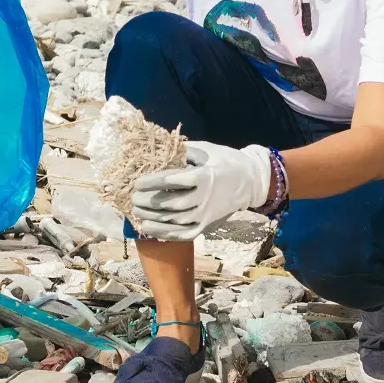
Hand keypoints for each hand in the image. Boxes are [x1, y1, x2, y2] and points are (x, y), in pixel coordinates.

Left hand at [131, 142, 272, 240]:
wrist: (250, 180)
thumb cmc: (225, 161)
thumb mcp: (205, 150)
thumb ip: (182, 151)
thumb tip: (157, 148)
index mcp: (203, 176)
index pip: (171, 181)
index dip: (151, 182)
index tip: (137, 182)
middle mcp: (204, 198)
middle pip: (169, 203)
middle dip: (147, 201)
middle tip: (133, 197)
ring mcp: (206, 214)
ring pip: (174, 221)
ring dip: (152, 218)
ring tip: (136, 212)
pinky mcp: (207, 224)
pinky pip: (184, 234)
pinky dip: (165, 234)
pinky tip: (150, 229)